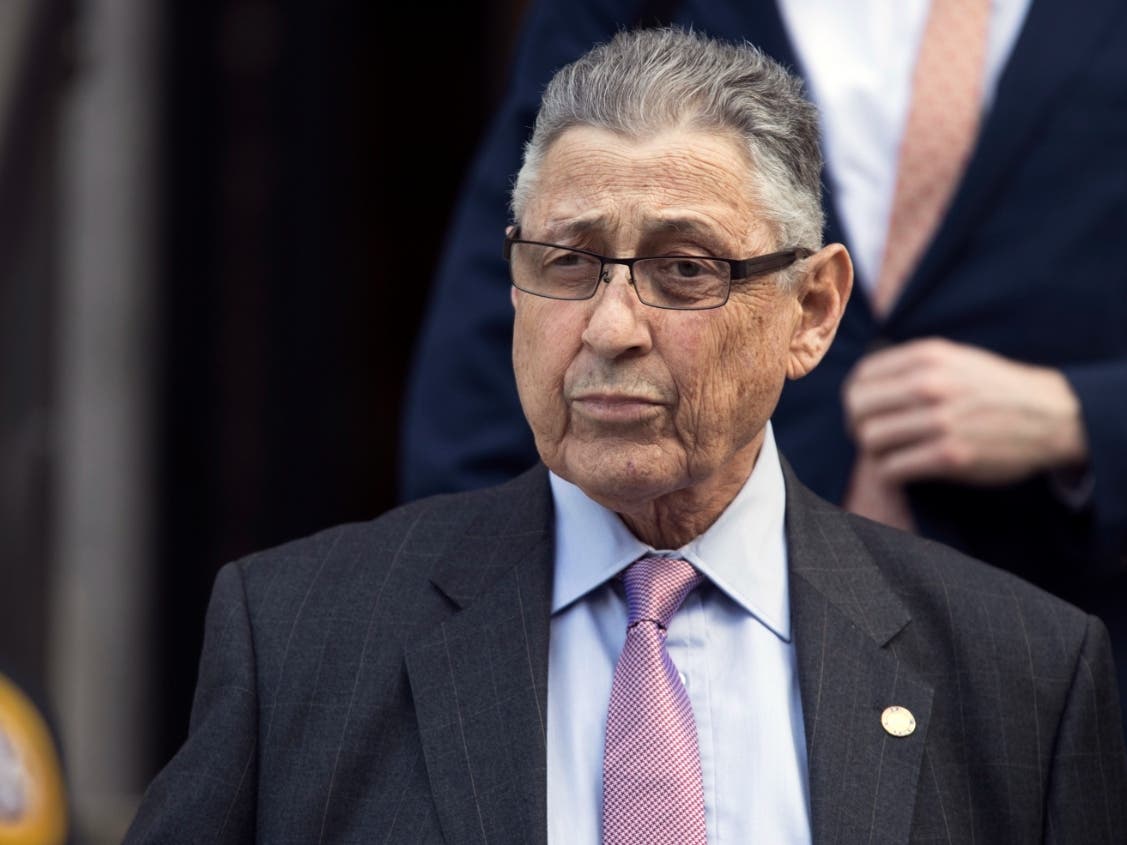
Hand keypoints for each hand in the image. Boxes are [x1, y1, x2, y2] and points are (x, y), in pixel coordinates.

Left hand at [843, 338, 1087, 485]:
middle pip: (858, 409)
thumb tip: (860, 387)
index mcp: (927, 357)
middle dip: (858, 426)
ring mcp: (941, 421)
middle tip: (872, 438)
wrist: (1051, 415)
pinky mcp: (950, 456)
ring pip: (871, 439)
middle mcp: (930, 385)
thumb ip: (910, 367)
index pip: (860, 378)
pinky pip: (892, 468)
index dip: (855, 399)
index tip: (865, 413)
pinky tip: (902, 471)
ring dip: (874, 452)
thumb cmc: (993, 389)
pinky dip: (889, 473)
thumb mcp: (954, 359)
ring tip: (890, 454)